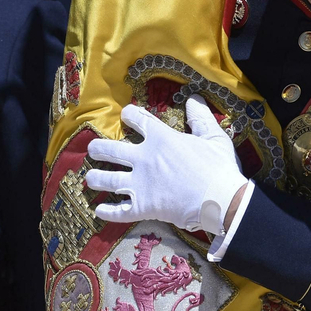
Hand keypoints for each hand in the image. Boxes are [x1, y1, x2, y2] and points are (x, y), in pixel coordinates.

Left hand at [84, 99, 246, 234]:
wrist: (221, 200)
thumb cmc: (219, 168)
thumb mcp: (214, 137)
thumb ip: (200, 118)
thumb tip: (194, 99)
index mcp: (161, 139)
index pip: (138, 119)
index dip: (130, 115)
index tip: (126, 115)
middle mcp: (144, 158)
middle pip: (111, 150)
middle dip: (98, 148)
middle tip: (93, 149)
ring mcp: (140, 183)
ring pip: (107, 179)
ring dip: (95, 178)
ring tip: (89, 178)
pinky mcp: (143, 207)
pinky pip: (119, 211)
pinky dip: (107, 212)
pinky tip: (99, 211)